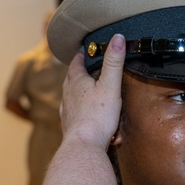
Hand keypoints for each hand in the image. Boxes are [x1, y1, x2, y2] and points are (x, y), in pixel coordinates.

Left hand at [60, 34, 124, 148]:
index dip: (82, 56)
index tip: (85, 51)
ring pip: (69, 95)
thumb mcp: (110, 85)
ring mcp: (66, 110)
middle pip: (71, 78)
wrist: (84, 145)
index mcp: (76, 82)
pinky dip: (77, 108)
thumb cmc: (97, 116)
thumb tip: (117, 38)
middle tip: (86, 67)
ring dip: (76, 90)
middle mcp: (68, 94)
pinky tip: (83, 112)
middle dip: (78, 72)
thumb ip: (114, 62)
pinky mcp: (69, 125)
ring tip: (84, 88)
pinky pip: (72, 112)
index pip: (76, 63)